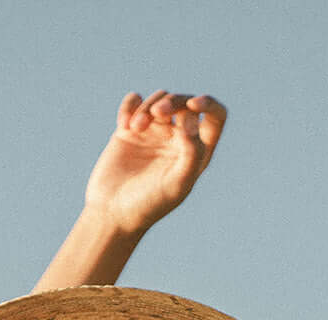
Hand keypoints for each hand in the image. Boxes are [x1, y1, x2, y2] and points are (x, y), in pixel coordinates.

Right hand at [84, 91, 227, 236]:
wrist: (113, 213)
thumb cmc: (149, 204)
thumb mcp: (177, 183)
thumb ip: (192, 152)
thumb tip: (192, 116)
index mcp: (197, 152)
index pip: (215, 117)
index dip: (208, 104)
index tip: (193, 105)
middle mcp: (178, 139)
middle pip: (184, 102)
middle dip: (172, 101)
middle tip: (157, 113)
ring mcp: (154, 132)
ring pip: (159, 99)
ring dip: (148, 106)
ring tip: (135, 127)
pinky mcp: (130, 130)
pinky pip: (134, 101)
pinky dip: (130, 105)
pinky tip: (124, 124)